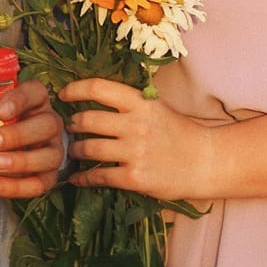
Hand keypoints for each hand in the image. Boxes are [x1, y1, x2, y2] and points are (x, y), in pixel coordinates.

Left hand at [0, 79, 65, 197]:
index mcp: (36, 100)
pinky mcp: (49, 176)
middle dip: (18, 135)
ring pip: (50, 156)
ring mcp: (54, 150)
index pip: (36, 92)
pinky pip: (40, 184)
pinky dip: (16, 187)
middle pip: (47, 125)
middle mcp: (51, 122)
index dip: (19, 100)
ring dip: (21, 162)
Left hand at [58, 77, 211, 201]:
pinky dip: (83, 178)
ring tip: (73, 152)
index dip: (75, 89)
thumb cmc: (178, 132)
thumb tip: (95, 97)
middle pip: (87, 120)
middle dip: (72, 125)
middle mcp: (136, 125)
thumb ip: (129, 103)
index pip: (99, 88)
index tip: (62, 95)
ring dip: (75, 151)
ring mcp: (135, 152)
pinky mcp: (135, 178)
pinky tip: (77, 179)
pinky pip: (99, 177)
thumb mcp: (157, 107)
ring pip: (89, 149)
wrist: (205, 161)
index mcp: (141, 103)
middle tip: (68, 128)